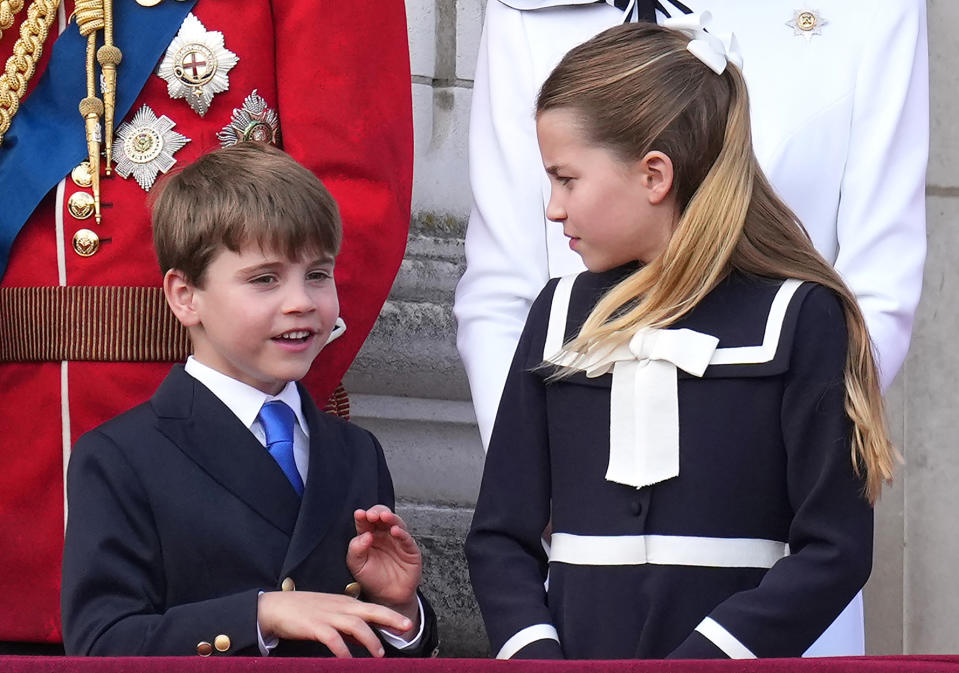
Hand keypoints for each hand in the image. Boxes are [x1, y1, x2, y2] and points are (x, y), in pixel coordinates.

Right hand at [257, 590, 411, 657]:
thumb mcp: (330, 614)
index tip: (406, 624)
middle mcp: (340, 607)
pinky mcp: (314, 626)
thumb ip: (347, 625)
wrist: (275, 608)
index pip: (373, 608)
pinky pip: (332, 638)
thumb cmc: (304, 612)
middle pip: (370, 611)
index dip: (390, 615)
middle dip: (390, 618)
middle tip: (407, 626)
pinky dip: (342, 649)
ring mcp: (328, 615)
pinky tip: (348, 660)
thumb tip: (364, 638)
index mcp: (345, 603)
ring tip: (380, 654)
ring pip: (355, 625)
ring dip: (370, 639)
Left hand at [347, 505, 421, 630]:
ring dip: (391, 518)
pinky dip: (402, 533)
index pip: (366, 522)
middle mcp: (384, 535)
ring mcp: (398, 541)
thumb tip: (364, 536)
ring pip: (396, 523)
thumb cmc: (372, 579)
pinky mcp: (410, 549)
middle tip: (371, 515)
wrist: (387, 597)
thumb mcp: (357, 566)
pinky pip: (407, 538)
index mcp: (369, 536)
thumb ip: (355, 550)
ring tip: (384, 517)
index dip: (363, 516)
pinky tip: (395, 531)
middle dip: (377, 512)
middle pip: (382, 517)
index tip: (359, 514)